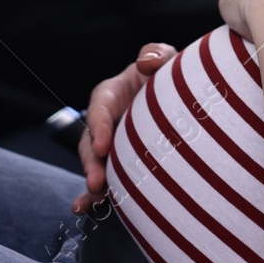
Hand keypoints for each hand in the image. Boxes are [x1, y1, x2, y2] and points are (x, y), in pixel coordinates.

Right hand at [71, 42, 176, 213]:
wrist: (180, 99)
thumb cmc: (166, 74)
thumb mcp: (164, 57)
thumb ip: (156, 54)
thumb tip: (147, 64)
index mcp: (111, 95)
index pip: (100, 108)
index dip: (99, 126)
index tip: (104, 146)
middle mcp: (106, 122)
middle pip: (90, 142)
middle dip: (92, 163)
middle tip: (97, 182)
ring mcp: (112, 146)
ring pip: (95, 164)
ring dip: (92, 182)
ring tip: (94, 197)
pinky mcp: (119, 164)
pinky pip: (104, 181)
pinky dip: (92, 195)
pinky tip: (83, 208)